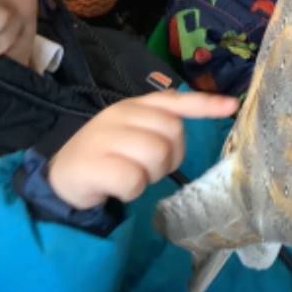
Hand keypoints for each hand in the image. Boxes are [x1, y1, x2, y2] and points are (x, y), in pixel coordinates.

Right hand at [48, 90, 237, 209]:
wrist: (60, 178)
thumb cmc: (107, 155)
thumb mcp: (133, 132)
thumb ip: (162, 123)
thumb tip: (205, 111)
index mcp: (133, 106)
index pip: (174, 100)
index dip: (205, 104)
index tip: (232, 106)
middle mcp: (120, 115)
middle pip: (173, 133)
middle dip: (171, 157)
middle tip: (150, 167)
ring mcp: (104, 138)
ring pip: (156, 155)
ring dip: (151, 175)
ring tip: (133, 176)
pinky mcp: (93, 164)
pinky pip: (133, 180)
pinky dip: (132, 190)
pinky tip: (118, 188)